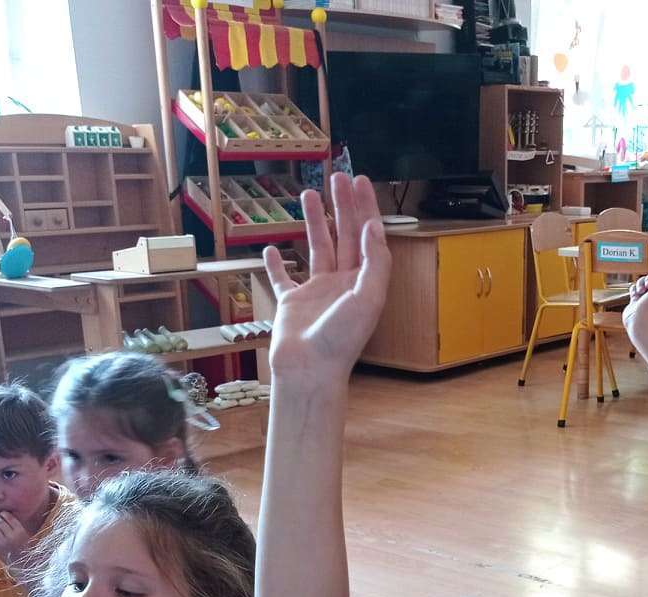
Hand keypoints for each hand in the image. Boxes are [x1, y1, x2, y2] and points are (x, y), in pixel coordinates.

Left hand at [0, 510, 29, 563]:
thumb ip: (17, 526)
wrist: (24, 563)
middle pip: (0, 522)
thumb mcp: (26, 535)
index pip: (10, 518)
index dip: (5, 514)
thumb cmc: (26, 547)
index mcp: (21, 532)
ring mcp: (3, 543)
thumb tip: (7, 515)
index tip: (3, 513)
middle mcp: (12, 537)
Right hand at [263, 173, 390, 388]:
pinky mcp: (292, 304)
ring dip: (315, 222)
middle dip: (342, 205)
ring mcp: (316, 292)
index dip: (365, 208)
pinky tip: (272, 247)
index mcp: (364, 282)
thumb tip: (373, 226)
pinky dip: (277, 263)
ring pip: (317, 248)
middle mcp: (342, 284)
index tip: (360, 182)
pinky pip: (284, 279)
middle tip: (337, 177)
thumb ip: (374, 261)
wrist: (310, 369)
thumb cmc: (341, 339)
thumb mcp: (368, 297)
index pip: (368, 236)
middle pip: (345, 235)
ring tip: (309, 194)